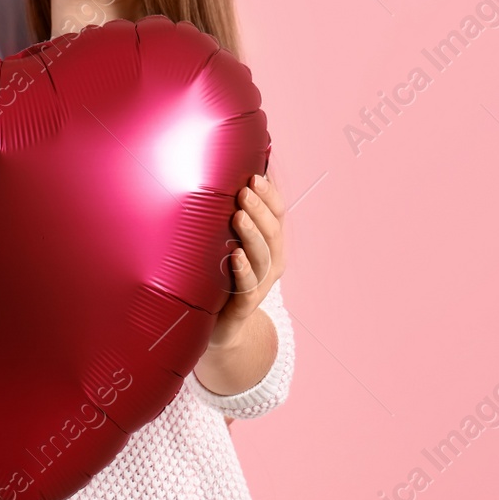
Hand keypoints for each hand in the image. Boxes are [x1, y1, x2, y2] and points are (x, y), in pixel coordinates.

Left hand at [210, 172, 286, 349]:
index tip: (255, 175)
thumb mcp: (227, 242)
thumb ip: (230, 215)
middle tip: (244, 190)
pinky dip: (244, 270)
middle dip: (260, 208)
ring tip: (239, 215)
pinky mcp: (244, 306)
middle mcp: (271, 263)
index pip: (277, 214)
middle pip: (272, 231)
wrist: (221, 327)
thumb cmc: (222, 275)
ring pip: (263, 256)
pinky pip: (249, 287)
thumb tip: (223, 172)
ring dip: (252, 234)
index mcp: (271, 244)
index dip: (270, 194)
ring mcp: (260, 285)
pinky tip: (235, 256)